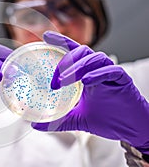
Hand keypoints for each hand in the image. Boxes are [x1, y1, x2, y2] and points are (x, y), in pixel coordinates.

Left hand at [32, 31, 148, 153]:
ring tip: (64, 81)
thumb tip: (35, 125)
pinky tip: (86, 81)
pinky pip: (111, 71)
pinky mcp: (123, 80)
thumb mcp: (77, 120)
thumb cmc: (107, 120)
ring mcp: (110, 74)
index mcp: (86, 74)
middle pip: (82, 51)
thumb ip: (58, 120)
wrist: (130, 130)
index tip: (45, 36)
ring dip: (78, 67)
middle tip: (54, 80)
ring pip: (95, 58)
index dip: (61, 41)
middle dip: (65, 62)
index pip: (72, 52)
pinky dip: (98, 74)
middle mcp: (97, 70)